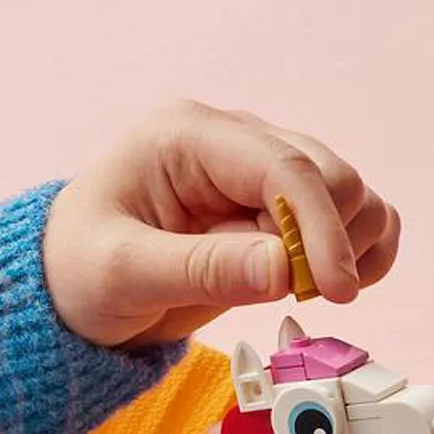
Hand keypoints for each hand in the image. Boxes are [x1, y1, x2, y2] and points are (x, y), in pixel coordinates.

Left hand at [42, 100, 401, 348]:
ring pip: (354, 196)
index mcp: (188, 137)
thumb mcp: (124, 276)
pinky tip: (327, 283)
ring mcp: (263, 172)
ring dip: (350, 249)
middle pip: (333, 177)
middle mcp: (235, 142)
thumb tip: (286, 267)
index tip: (336, 290)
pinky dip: (361, 253)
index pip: (284, 168)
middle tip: (297, 296)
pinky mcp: (282, 207)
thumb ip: (205, 269)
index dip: (321, 229)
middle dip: (331, 243)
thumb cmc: (80, 271)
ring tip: (300, 289)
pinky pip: (354, 218)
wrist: (72, 286)